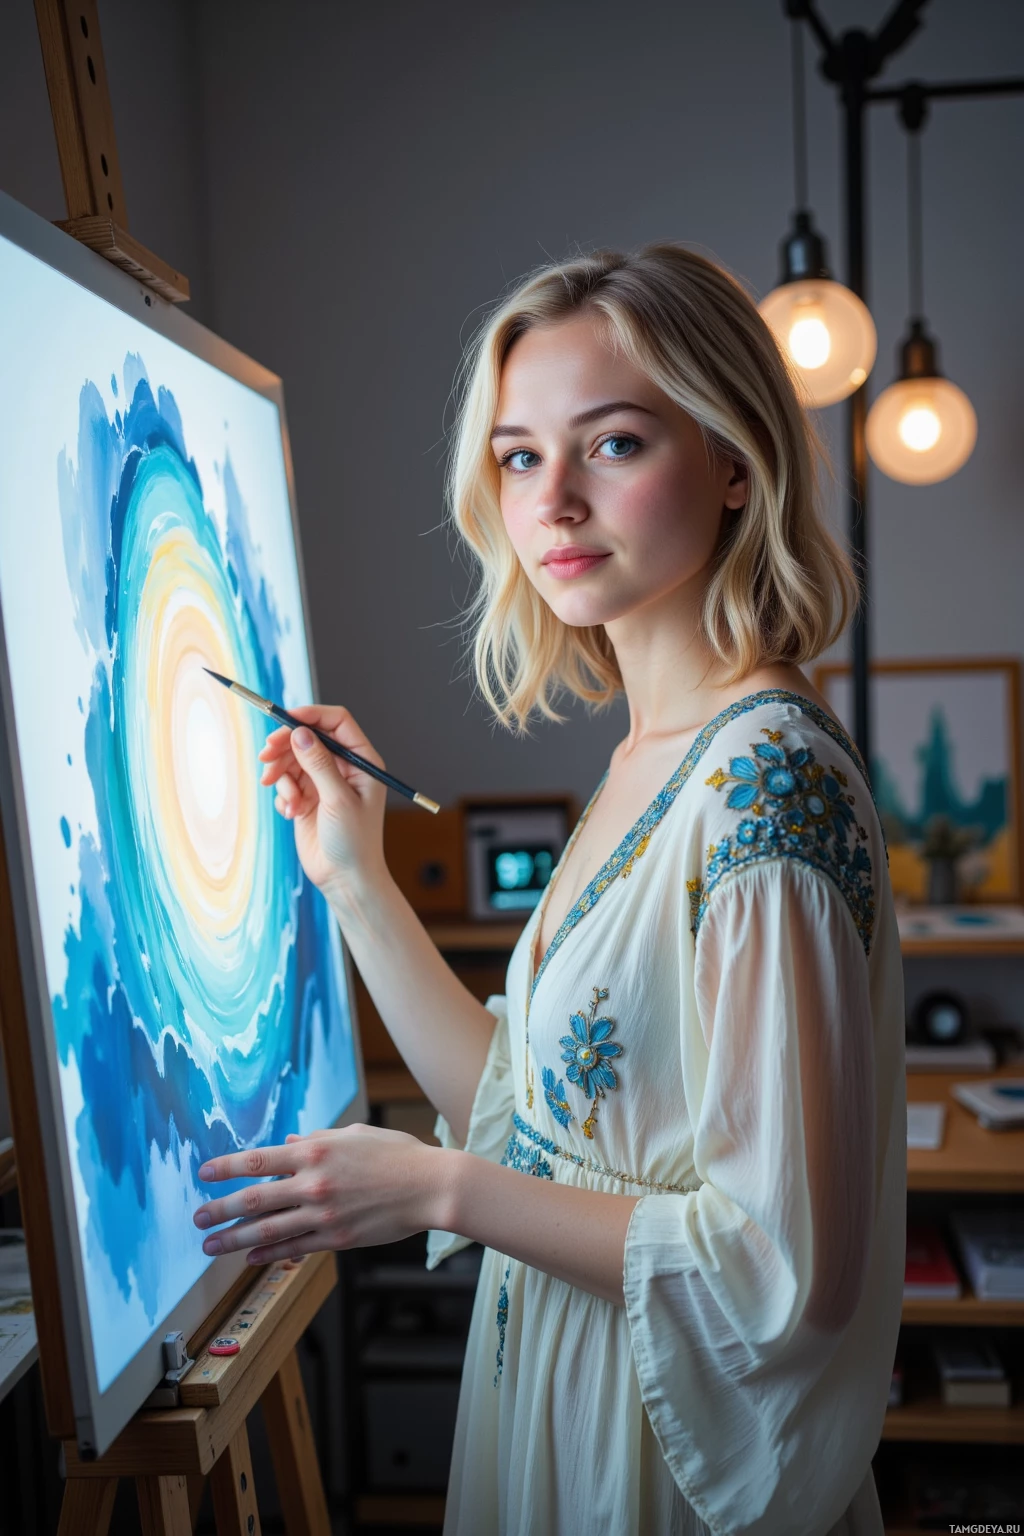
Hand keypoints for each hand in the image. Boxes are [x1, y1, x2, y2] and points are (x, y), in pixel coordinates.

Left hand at [192, 1125, 451, 1264]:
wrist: (430, 1186)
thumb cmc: (396, 1154)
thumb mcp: (355, 1135)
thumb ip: (316, 1139)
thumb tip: (284, 1146)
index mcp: (316, 1151)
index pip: (258, 1160)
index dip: (226, 1167)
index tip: (204, 1173)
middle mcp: (313, 1183)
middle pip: (254, 1199)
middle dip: (220, 1209)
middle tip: (196, 1218)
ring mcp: (323, 1214)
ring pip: (267, 1230)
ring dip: (234, 1239)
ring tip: (210, 1246)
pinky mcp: (337, 1238)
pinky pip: (295, 1247)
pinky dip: (269, 1253)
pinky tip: (251, 1258)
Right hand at [258, 704, 388, 904]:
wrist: (345, 879)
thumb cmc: (354, 842)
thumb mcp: (338, 799)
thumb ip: (319, 764)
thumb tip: (300, 733)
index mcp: (362, 760)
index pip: (336, 722)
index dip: (310, 716)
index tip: (284, 720)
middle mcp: (343, 766)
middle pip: (308, 737)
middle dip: (285, 746)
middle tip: (265, 757)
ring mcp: (323, 781)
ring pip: (292, 759)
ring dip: (282, 776)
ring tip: (288, 800)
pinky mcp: (307, 797)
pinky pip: (286, 782)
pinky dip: (284, 795)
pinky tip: (293, 814)